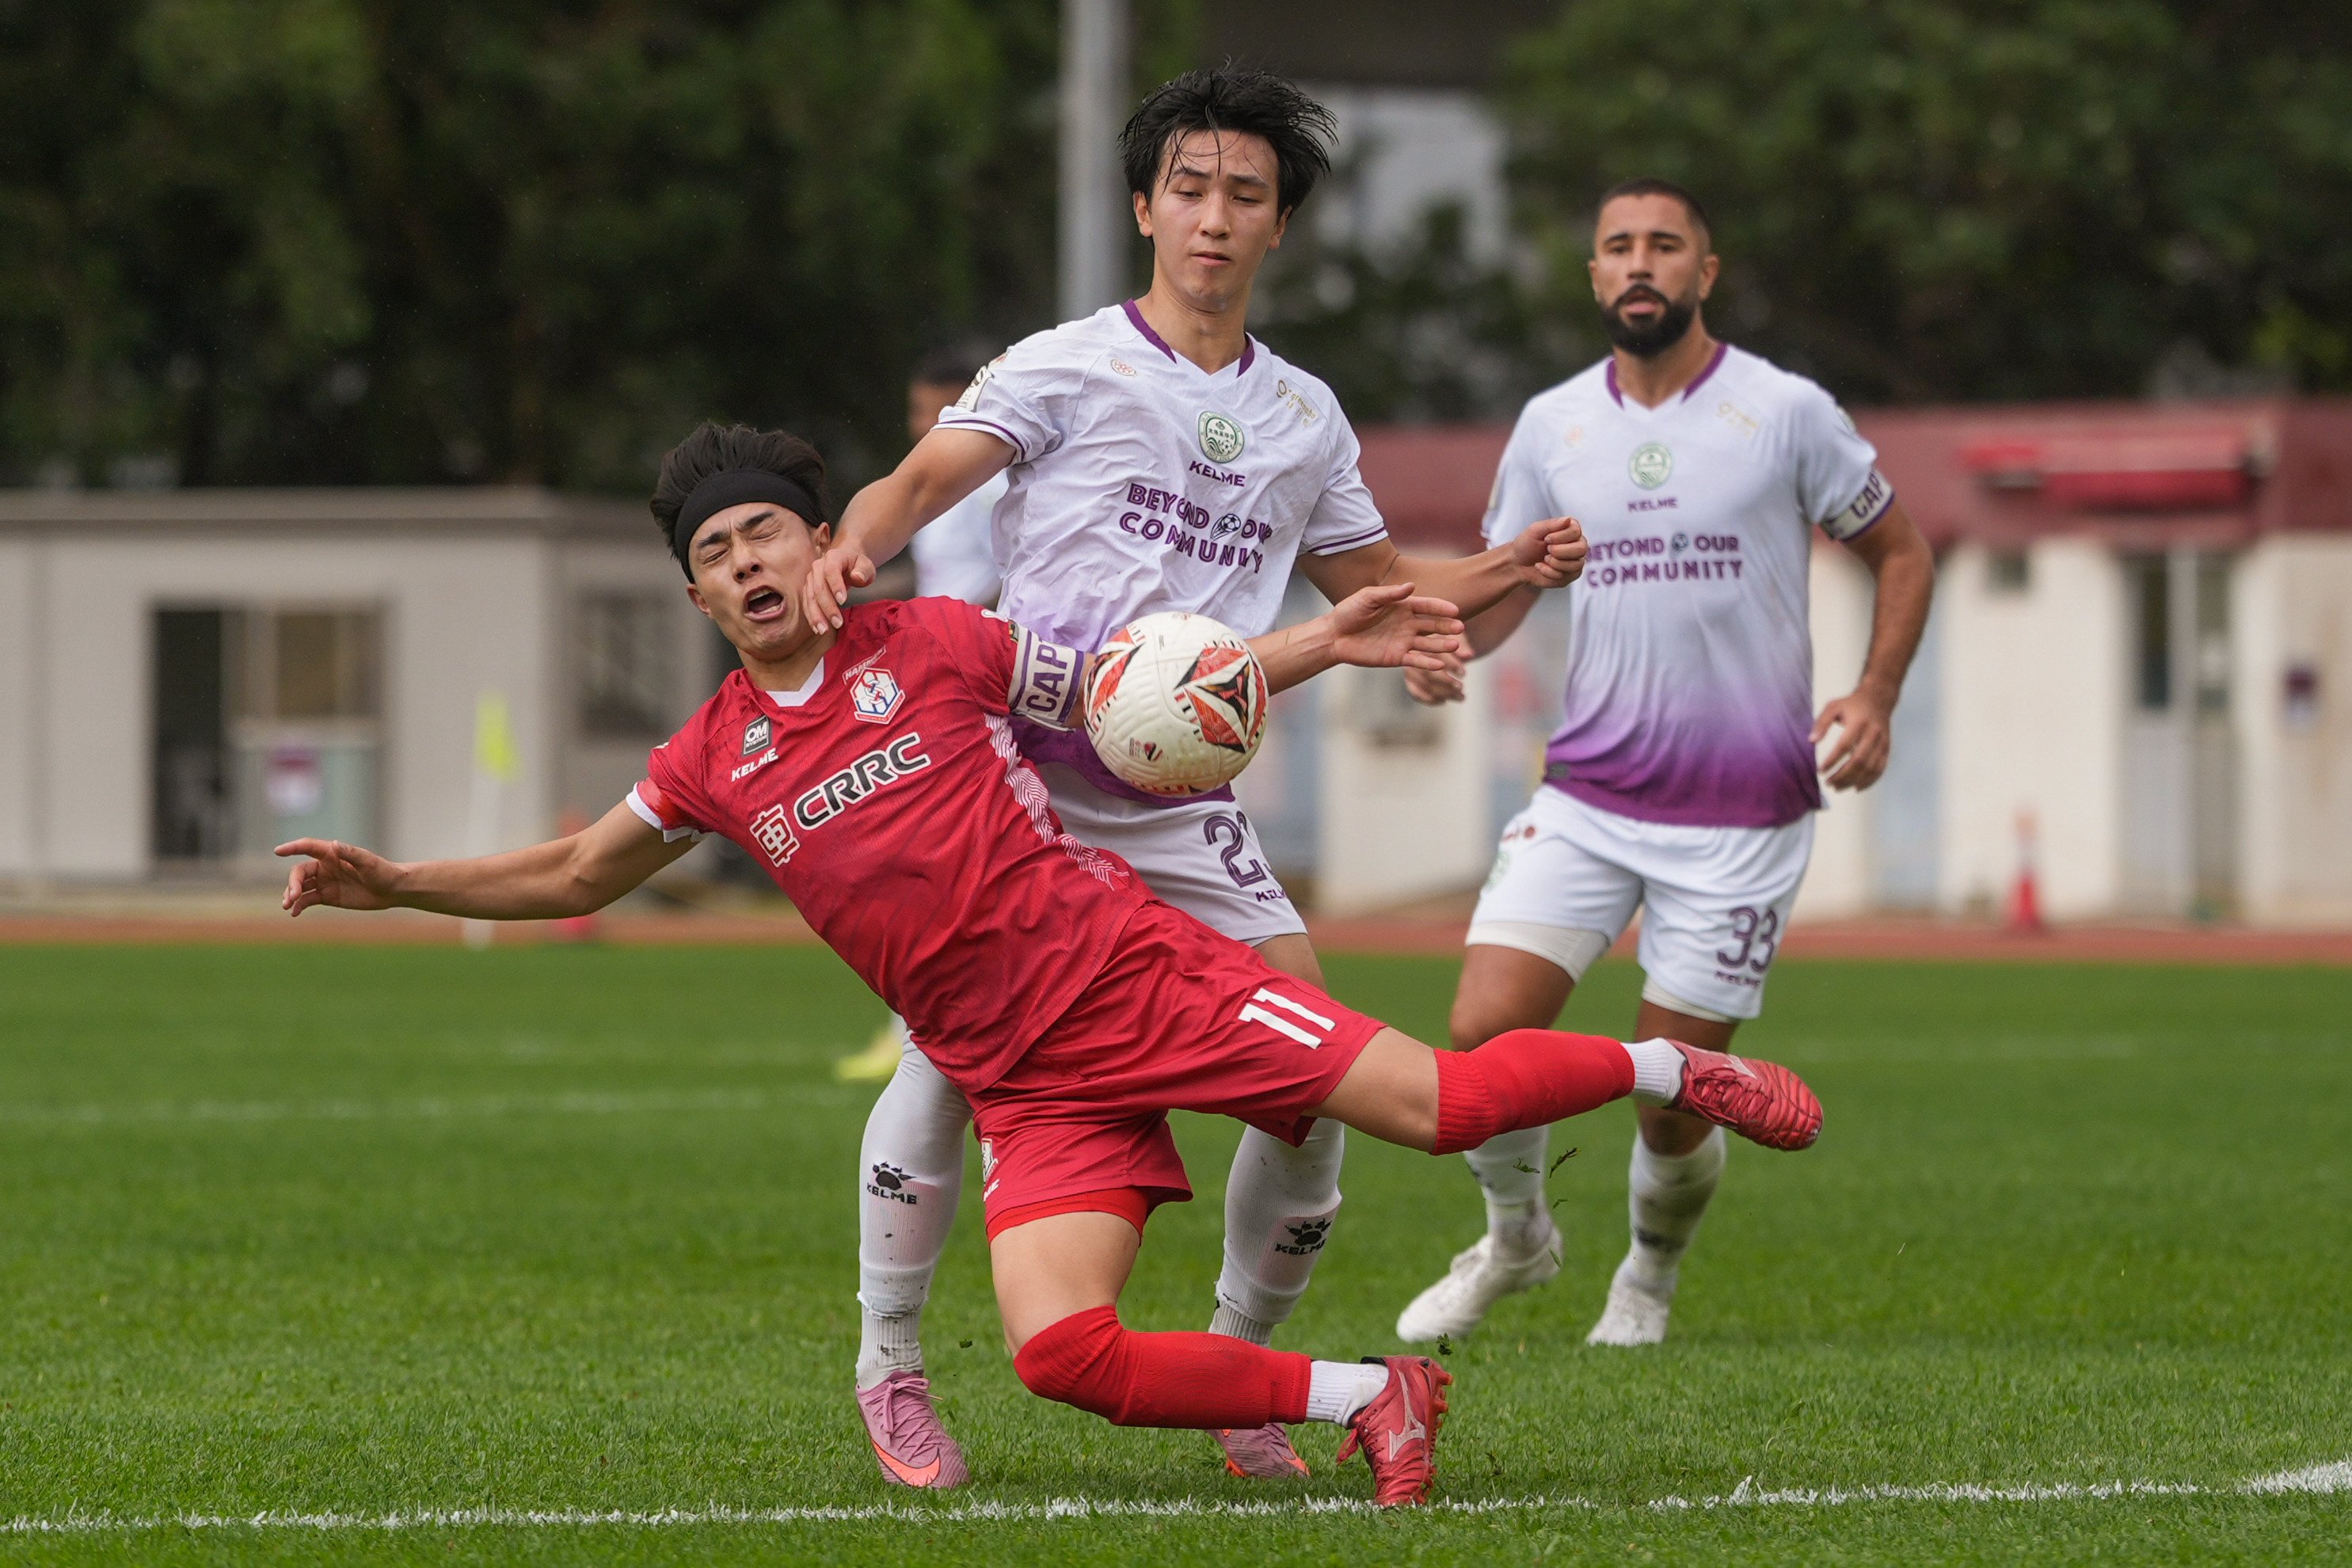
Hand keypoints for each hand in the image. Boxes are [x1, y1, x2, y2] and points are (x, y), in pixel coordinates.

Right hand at [276, 838, 403, 915]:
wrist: (392, 890)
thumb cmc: (383, 871)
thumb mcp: (368, 862)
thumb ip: (350, 854)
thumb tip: (334, 844)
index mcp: (332, 853)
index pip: (307, 847)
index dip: (292, 847)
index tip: (277, 851)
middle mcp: (325, 866)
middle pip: (300, 871)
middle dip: (293, 883)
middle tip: (293, 896)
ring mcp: (325, 882)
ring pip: (300, 887)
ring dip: (291, 895)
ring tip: (287, 906)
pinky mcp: (327, 896)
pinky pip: (308, 900)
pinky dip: (299, 906)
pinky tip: (294, 913)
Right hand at [801, 541, 875, 632]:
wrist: (846, 562)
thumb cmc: (857, 565)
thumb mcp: (866, 565)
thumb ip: (864, 571)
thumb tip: (857, 576)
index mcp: (833, 557)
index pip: (831, 570)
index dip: (835, 585)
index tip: (843, 601)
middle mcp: (818, 566)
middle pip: (819, 587)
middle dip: (827, 607)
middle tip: (837, 623)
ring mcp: (811, 578)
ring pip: (810, 597)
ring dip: (816, 615)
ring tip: (823, 630)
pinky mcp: (808, 589)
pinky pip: (807, 603)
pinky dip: (811, 616)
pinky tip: (817, 628)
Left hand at [1325, 582, 1463, 671]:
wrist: (1334, 635)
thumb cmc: (1348, 612)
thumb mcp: (1367, 598)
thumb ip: (1388, 594)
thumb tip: (1410, 586)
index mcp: (1402, 607)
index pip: (1426, 606)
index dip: (1440, 608)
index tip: (1455, 610)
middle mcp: (1407, 624)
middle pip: (1432, 625)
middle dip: (1446, 626)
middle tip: (1460, 628)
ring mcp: (1403, 641)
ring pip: (1427, 644)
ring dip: (1441, 645)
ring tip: (1455, 646)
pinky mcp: (1397, 657)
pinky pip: (1415, 660)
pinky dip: (1427, 663)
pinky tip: (1440, 664)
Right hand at [1404, 646, 1467, 704]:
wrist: (1440, 645)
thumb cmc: (1449, 641)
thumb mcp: (1457, 639)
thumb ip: (1462, 647)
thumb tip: (1468, 655)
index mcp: (1424, 642)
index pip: (1437, 656)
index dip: (1451, 665)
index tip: (1463, 673)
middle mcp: (1413, 656)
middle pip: (1428, 674)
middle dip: (1446, 682)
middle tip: (1460, 688)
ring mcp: (1409, 670)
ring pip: (1424, 685)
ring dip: (1444, 694)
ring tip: (1460, 696)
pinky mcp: (1409, 682)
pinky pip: (1416, 694)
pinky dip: (1430, 700)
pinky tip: (1444, 701)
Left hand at [1509, 515, 1586, 588]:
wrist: (1518, 564)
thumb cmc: (1526, 545)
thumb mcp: (1534, 531)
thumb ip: (1551, 524)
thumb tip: (1568, 519)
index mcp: (1571, 530)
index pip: (1576, 531)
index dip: (1560, 537)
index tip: (1546, 538)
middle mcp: (1577, 544)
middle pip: (1581, 549)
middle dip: (1559, 551)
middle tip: (1547, 550)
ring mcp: (1576, 561)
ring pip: (1576, 565)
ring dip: (1554, 563)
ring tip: (1545, 559)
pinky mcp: (1571, 575)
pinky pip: (1566, 576)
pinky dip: (1549, 573)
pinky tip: (1542, 567)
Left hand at [1812, 686, 1894, 790]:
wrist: (1879, 699)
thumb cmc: (1852, 705)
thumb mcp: (1833, 707)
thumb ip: (1821, 723)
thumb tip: (1811, 740)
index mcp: (1858, 723)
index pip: (1844, 746)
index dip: (1832, 760)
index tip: (1820, 770)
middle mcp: (1873, 733)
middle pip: (1859, 760)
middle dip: (1843, 775)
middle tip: (1828, 783)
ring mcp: (1882, 742)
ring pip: (1870, 767)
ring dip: (1854, 781)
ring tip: (1838, 787)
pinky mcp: (1887, 748)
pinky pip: (1881, 768)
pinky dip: (1869, 781)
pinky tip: (1856, 787)